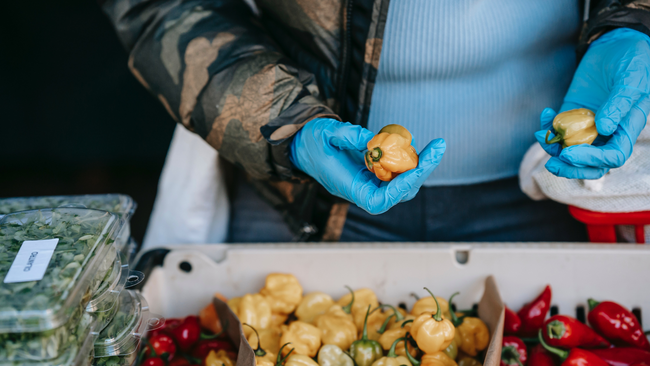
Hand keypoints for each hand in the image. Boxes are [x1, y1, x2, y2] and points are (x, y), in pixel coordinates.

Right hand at [290, 118, 445, 214]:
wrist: (303, 144)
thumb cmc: (311, 141)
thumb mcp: (325, 132)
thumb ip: (347, 134)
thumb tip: (373, 139)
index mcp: (348, 187)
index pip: (379, 201)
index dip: (400, 188)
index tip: (416, 168)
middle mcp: (362, 189)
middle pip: (399, 192)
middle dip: (422, 171)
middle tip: (438, 147)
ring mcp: (370, 182)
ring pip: (403, 184)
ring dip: (420, 166)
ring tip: (433, 146)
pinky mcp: (374, 173)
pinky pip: (398, 173)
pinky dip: (410, 160)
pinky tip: (415, 145)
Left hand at [535, 28, 649, 178]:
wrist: (616, 42)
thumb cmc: (632, 59)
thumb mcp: (631, 78)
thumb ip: (619, 102)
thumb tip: (604, 129)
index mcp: (627, 127)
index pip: (613, 156)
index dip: (593, 160)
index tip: (570, 152)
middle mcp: (608, 131)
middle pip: (592, 163)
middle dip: (571, 168)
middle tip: (552, 163)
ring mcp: (588, 124)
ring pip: (571, 151)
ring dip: (553, 150)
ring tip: (541, 135)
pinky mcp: (571, 115)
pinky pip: (558, 131)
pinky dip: (548, 128)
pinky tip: (545, 114)